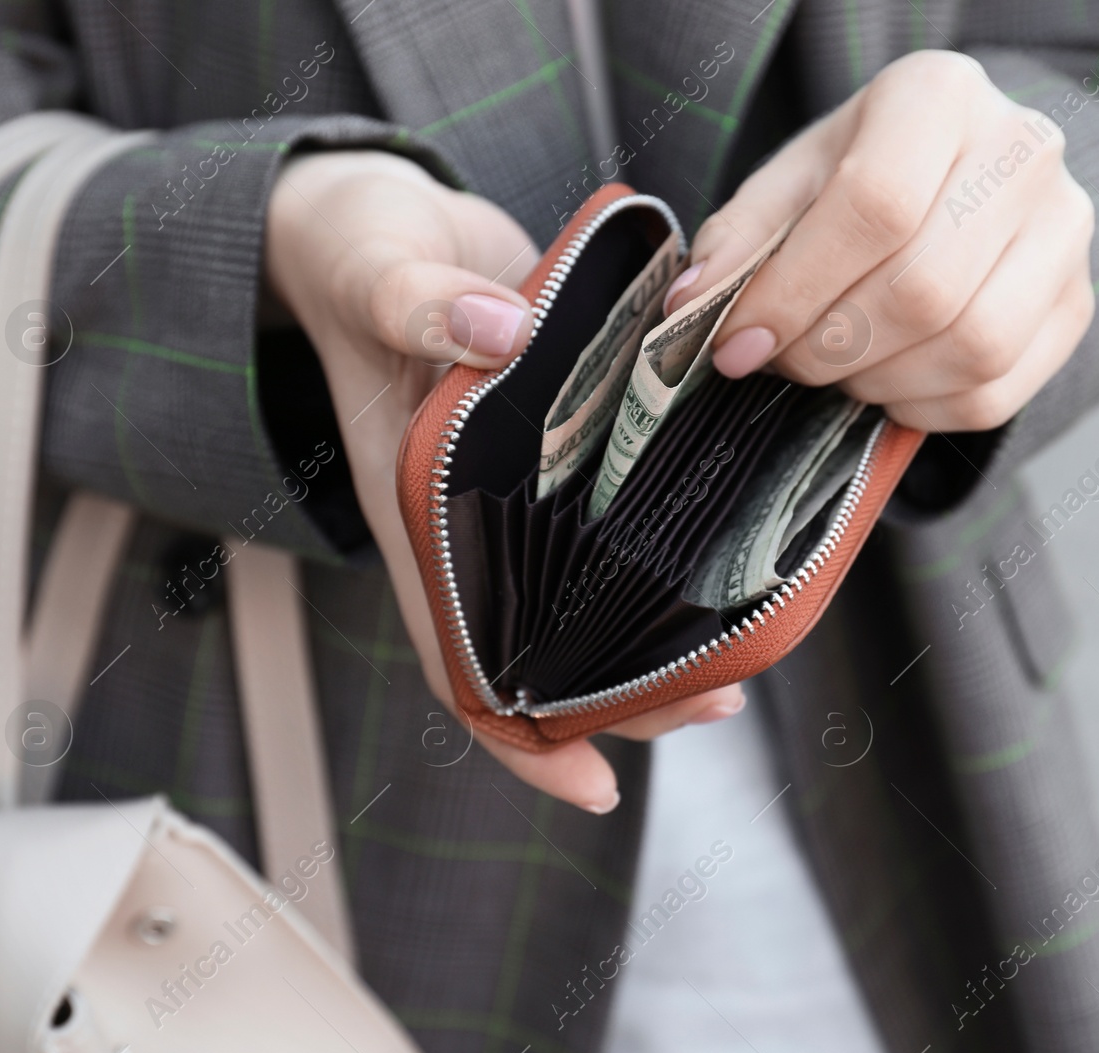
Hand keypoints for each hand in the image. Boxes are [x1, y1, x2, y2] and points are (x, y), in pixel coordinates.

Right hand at [264, 152, 743, 812]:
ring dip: (655, 635)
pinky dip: (659, 546)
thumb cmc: (356, 252)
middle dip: (625, 694)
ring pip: (586, 594)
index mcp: (413, 508)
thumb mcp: (377, 270)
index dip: (521, 734)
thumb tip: (497, 332)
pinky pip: (610, 519)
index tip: (596, 788)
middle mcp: (469, 518)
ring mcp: (518, 486)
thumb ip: (424, 303)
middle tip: (720, 697)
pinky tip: (725, 548)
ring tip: (742, 654)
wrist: (372, 218)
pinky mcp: (561, 441)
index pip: (461, 655)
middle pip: (544, 645)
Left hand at [666, 51, 1095, 431]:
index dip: (795, 292)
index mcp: (940, 96)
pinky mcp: (1077, 303)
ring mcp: (1066, 230)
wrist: (957, 180)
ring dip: (877, 381)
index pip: (875, 207)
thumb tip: (694, 310)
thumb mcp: (791, 183)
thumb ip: (739, 241)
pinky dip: (921, 407)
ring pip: (970, 346)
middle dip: (830, 347)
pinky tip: (887, 380)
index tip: (739, 343)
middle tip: (784, 358)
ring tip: (837, 365)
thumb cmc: (863, 176)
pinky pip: (995, 392)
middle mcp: (1024, 151)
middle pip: (923, 287)